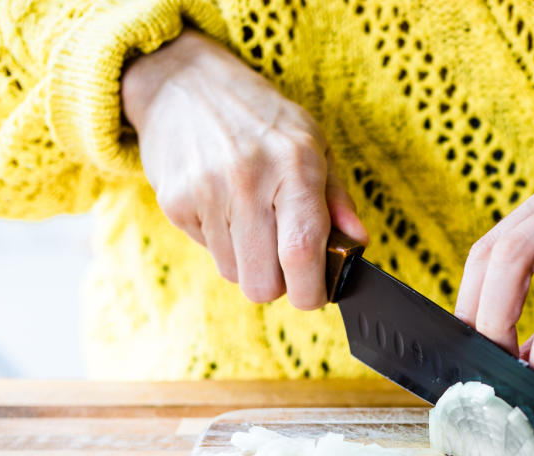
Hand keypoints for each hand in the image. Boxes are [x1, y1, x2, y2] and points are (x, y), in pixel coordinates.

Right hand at [121, 30, 366, 307]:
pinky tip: (223, 208)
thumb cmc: (259, 117)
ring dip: (249, 262)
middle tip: (283, 262)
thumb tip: (358, 242)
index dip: (310, 291)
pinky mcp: (174, 203)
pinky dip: (221, 243)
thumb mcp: (311, 141)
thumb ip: (336, 197)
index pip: (303, 252)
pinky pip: (208, 254)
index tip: (314, 295)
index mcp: (294, 165)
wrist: (182, 82)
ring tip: (250, 222)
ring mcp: (206, 192)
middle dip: (278, 285)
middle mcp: (248, 179)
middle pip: (263, 282)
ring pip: (235, 274)